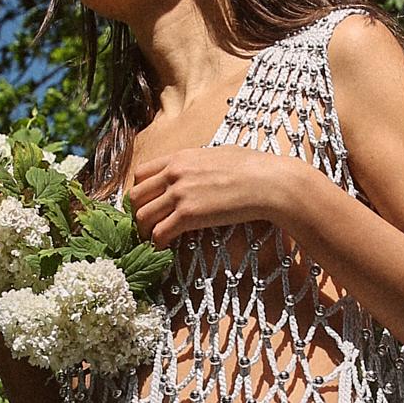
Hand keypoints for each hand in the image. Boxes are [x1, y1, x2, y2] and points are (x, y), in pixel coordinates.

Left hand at [127, 147, 307, 246]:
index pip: (141, 173)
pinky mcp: (189, 215)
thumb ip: (200, 162)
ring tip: (151, 240)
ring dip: (144, 231)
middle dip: (136, 213)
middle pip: (135, 196)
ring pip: (142, 216)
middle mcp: (174, 173)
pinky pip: (160, 233)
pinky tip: (163, 248)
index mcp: (180, 157)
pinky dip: (157, 243)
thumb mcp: (219, 154)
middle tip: (144, 226)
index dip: (139, 191)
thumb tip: (201, 167)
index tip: (145, 204)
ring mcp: (179, 194)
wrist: (267, 182)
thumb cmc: (253, 167)